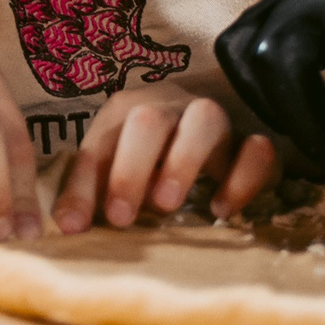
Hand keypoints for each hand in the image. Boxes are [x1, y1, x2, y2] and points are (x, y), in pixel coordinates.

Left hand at [53, 81, 274, 232]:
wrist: (225, 98)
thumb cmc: (156, 145)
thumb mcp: (121, 159)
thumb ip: (95, 187)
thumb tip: (67, 226)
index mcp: (127, 112)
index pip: (98, 145)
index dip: (81, 186)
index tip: (72, 227)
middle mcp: (169, 107)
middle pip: (146, 121)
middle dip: (129, 170)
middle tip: (120, 217)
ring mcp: (215, 119)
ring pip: (204, 122)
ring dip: (182, 162)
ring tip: (166, 205)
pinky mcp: (255, 137)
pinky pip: (257, 149)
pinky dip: (242, 178)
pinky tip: (223, 208)